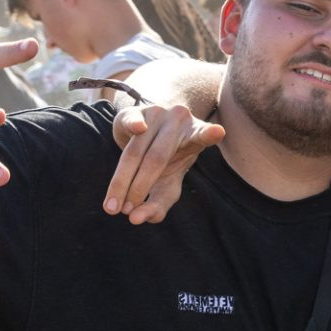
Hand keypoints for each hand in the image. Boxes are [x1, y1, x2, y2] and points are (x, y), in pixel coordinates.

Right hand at [102, 101, 224, 223]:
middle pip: (157, 158)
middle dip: (139, 188)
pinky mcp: (133, 111)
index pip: (202, 137)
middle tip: (126, 212)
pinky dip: (133, 125)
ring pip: (136, 150)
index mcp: (194, 137)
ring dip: (122, 181)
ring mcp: (156, 114)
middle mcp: (178, 122)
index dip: (209, 135)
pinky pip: (131, 120)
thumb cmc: (165, 161)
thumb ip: (158, 204)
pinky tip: (138, 128)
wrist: (147, 129)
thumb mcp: (167, 183)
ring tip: (113, 207)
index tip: (217, 132)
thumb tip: (136, 219)